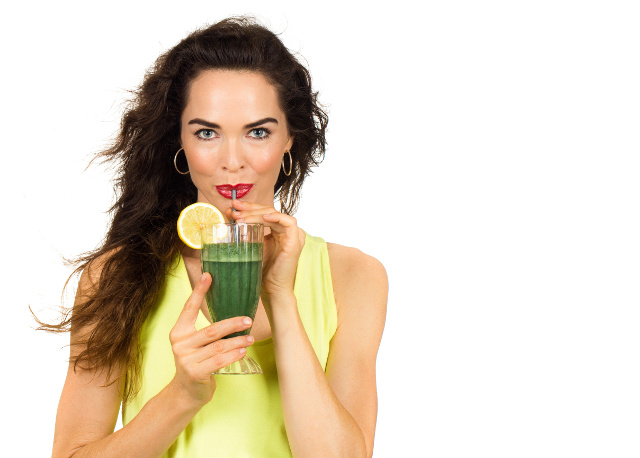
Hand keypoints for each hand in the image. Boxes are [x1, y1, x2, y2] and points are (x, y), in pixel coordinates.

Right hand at [168, 273, 253, 404]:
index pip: (189, 308)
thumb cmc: (197, 362)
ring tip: (250, 337)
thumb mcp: (196, 344)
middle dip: (232, 324)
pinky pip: (219, 360)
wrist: (186, 392)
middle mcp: (180, 344)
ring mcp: (186, 359)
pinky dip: (234, 355)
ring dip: (238, 341)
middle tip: (248, 320)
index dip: (199, 291)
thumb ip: (207, 330)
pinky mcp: (195, 373)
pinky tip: (243, 351)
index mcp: (178, 332)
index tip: (209, 275)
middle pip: (211, 329)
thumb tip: (233, 312)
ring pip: (219, 346)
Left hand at [226, 200, 302, 301]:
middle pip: (268, 211)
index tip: (232, 206)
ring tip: (240, 218)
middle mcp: (287, 231)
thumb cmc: (261, 272)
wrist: (271, 291)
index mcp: (278, 231)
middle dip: (249, 208)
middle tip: (234, 209)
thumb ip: (243, 231)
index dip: (249, 207)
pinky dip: (276, 217)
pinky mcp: (295, 241)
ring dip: (256, 214)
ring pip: (275, 214)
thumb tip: (229, 214)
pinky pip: (289, 222)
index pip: (264, 212)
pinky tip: (263, 218)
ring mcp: (293, 235)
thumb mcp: (250, 246)